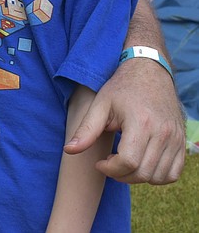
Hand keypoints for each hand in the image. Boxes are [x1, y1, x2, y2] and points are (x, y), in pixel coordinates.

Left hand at [64, 56, 184, 183]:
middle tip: (109, 164)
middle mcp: (163, 133)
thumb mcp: (100, 105)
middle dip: (121, 175)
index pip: (128, 161)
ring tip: (123, 163)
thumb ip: (86, 130)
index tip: (100, 163)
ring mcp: (176, 139)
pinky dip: (157, 176)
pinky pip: (173, 173)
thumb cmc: (122, 88)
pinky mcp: (182, 142)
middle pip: (143, 172)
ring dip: (138, 178)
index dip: (110, 169)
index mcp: (141, 122)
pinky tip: (141, 164)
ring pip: (159, 177)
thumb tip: (68, 150)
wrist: (149, 72)